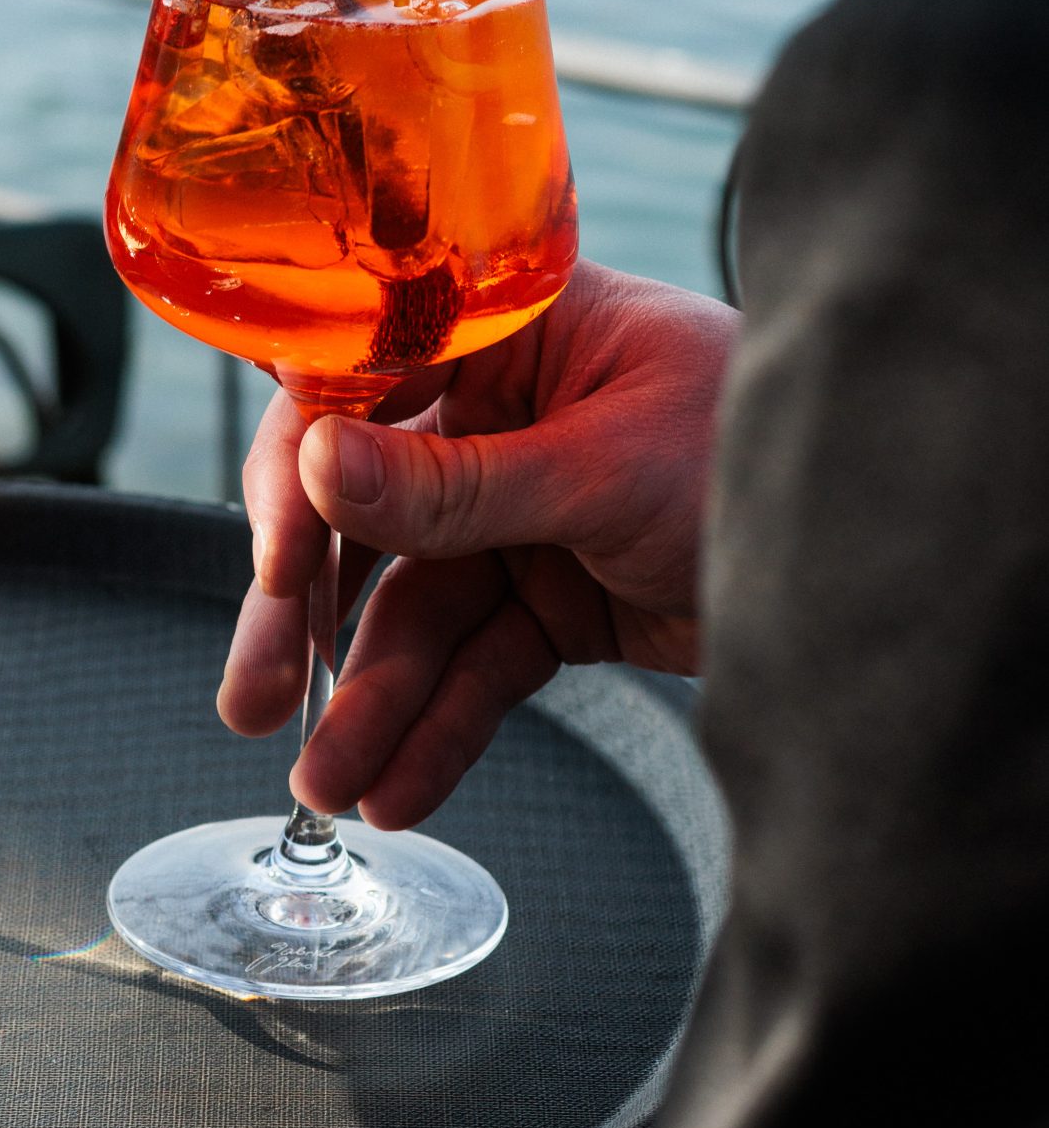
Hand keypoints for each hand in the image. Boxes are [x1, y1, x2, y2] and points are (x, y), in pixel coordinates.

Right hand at [218, 262, 738, 829]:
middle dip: (309, 615)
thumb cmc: (759, 453)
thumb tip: (318, 465)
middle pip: (368, 515)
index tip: (275, 566)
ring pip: (417, 610)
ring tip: (330, 781)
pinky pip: (477, 665)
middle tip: (254, 695)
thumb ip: (455, 485)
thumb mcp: (603, 469)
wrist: (873, 553)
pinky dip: (441, 726)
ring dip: (371, 699)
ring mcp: (521, 515)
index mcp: (507, 339)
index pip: (361, 391)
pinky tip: (400, 787)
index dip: (304, 477)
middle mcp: (498, 419)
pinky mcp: (552, 602)